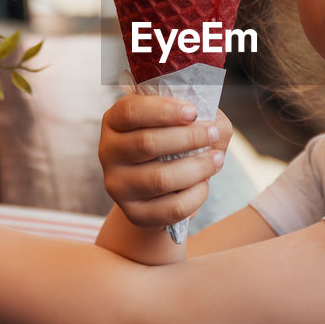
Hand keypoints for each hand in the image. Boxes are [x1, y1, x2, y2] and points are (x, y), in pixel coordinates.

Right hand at [99, 94, 231, 230]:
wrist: (162, 189)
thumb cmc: (175, 145)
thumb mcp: (185, 122)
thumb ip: (202, 116)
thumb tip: (215, 125)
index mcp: (115, 121)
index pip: (131, 111)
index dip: (164, 110)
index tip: (193, 112)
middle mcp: (108, 152)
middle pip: (146, 143)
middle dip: (188, 137)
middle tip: (213, 134)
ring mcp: (117, 185)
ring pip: (160, 179)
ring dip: (197, 168)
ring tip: (216, 160)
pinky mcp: (134, 213)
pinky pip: (172, 208)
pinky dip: (196, 195)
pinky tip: (203, 184)